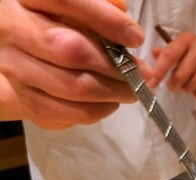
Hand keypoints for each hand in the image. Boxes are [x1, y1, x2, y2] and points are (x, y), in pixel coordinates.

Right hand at [0, 0, 144, 129]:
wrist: (24, 58)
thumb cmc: (58, 26)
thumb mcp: (76, 8)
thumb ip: (98, 4)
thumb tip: (121, 11)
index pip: (64, 0)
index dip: (104, 18)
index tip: (136, 36)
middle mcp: (12, 31)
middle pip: (70, 50)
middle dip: (115, 64)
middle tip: (141, 72)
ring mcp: (16, 68)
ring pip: (74, 87)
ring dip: (113, 91)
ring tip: (132, 89)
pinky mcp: (26, 100)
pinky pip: (70, 112)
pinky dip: (100, 109)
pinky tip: (112, 101)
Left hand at [146, 32, 195, 100]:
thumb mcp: (182, 46)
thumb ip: (167, 51)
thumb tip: (154, 53)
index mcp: (187, 39)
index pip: (170, 56)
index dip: (159, 71)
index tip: (152, 83)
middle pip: (179, 76)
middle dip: (173, 85)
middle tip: (174, 85)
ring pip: (190, 87)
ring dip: (186, 89)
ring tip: (190, 82)